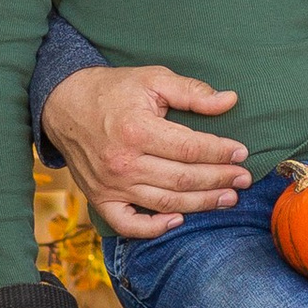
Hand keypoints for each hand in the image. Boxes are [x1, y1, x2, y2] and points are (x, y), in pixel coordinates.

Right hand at [41, 63, 250, 239]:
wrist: (64, 104)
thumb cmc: (113, 90)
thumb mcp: (152, 79)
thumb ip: (191, 91)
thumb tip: (229, 101)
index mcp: (137, 130)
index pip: (190, 148)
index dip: (220, 152)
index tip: (242, 153)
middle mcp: (123, 162)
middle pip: (182, 180)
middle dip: (219, 180)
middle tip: (244, 179)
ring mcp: (110, 185)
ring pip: (165, 203)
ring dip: (201, 204)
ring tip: (228, 198)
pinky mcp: (100, 199)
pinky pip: (129, 225)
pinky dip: (154, 228)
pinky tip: (179, 219)